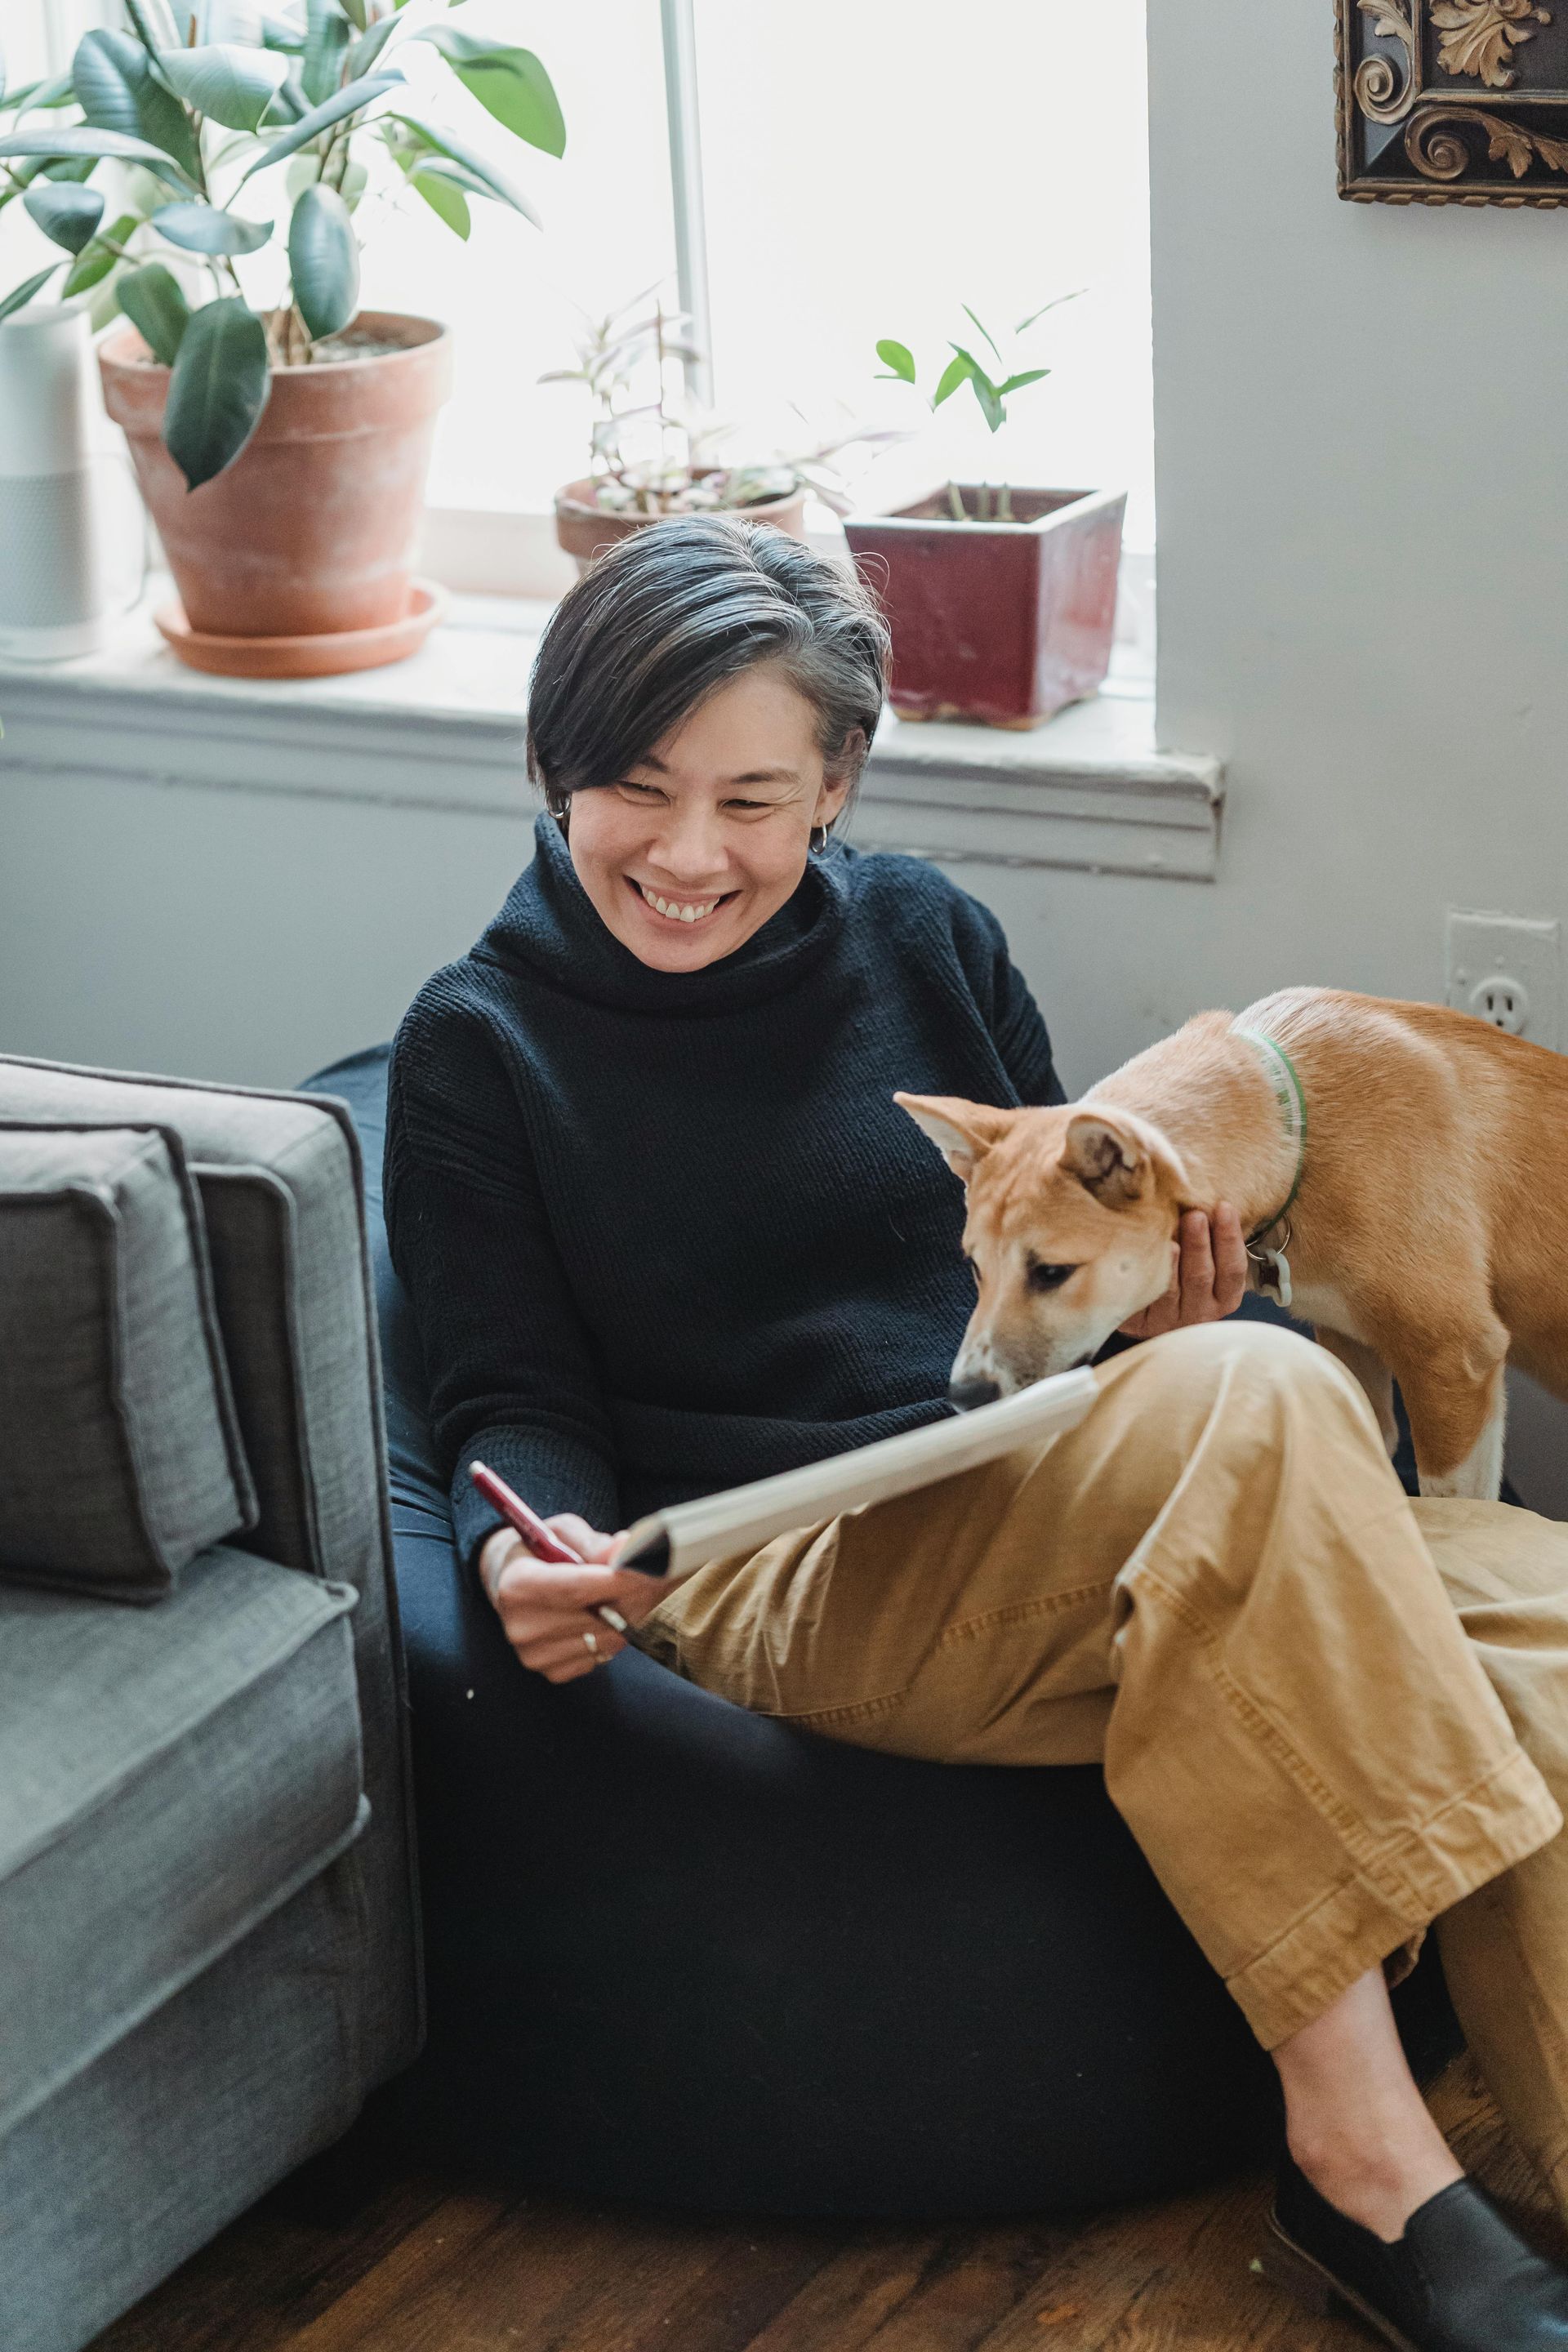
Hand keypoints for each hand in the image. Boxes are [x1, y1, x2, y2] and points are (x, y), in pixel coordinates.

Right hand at [479, 1513, 668, 1683]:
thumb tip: (626, 1549)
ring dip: (631, 1615)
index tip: (653, 1569)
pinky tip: (609, 1615)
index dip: (620, 1580)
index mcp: (517, 1586)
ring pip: (608, 1638)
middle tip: (662, 1577)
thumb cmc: (540, 1552)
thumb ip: (593, 1542)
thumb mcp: (561, 1533)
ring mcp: (537, 1655)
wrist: (508, 1584)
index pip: (578, 1588)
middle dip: (637, 1595)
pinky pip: (603, 1655)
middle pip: (599, 1616)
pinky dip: (615, 1634)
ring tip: (637, 1592)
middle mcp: (523, 1627)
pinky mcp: (554, 1672)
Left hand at [1119, 1203, 1247, 1340]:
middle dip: (1199, 1245)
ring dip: (1172, 1262)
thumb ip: (1209, 1237)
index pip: (1233, 1268)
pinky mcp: (1141, 1324)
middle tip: (1194, 1216)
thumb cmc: (1182, 1275)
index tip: (1224, 1207)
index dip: (1230, 1238)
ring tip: (1170, 1239)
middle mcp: (1202, 1312)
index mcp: (1224, 1296)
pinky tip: (1144, 1260)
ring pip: (1173, 1290)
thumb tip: (1205, 1198)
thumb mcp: (1204, 1260)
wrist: (1147, 1312)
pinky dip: (1146, 1280)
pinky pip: (1144, 1299)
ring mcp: (1170, 1320)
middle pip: (1202, 1277)